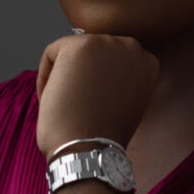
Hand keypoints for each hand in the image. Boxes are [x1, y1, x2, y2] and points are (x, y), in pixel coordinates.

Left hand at [35, 34, 159, 157]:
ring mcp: (106, 43)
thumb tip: (95, 70)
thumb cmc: (104, 136)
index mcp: (147, 63)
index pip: (111, 61)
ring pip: (71, 51)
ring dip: (64, 76)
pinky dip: (46, 77)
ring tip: (66, 105)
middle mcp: (132, 47)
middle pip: (92, 52)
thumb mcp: (126, 103)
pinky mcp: (80, 45)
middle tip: (75, 105)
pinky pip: (52, 53)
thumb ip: (119, 81)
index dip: (96, 84)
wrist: (91, 150)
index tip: (90, 105)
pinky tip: (54, 100)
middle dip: (80, 77)